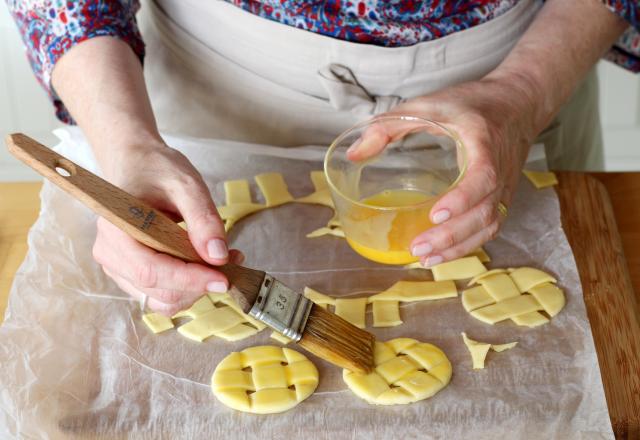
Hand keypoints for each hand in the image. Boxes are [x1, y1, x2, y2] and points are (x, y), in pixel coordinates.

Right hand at [92, 140, 242, 315]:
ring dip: (196, 289)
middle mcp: (109, 252)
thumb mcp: (187, 185)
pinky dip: (189, 287)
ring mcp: (117, 267)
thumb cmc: (158, 170)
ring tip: (222, 262)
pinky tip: (206, 266)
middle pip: (158, 290)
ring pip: (161, 299)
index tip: (224, 279)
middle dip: (199, 284)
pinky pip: (161, 294)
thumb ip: (203, 219)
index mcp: (115, 228)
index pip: (151, 270)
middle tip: (233, 263)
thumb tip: (218, 256)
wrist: (138, 167)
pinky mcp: (130, 275)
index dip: (189, 279)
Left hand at [348, 74, 538, 265]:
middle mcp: (501, 170)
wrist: (519, 102)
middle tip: (417, 248)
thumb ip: (390, 125)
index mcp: (485, 143)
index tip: (435, 214)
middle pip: (483, 212)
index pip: (482, 177)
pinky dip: (467, 245)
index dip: (461, 199)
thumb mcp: (430, 104)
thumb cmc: (474, 103)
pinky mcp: (501, 198)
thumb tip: (354, 153)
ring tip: (425, 259)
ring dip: (458, 247)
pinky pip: (489, 227)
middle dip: (451, 235)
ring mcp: (505, 187)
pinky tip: (441, 254)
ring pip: (488, 226)